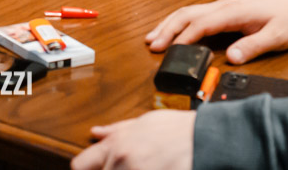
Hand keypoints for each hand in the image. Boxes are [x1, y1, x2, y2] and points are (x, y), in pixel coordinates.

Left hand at [71, 110, 194, 169]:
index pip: (80, 165)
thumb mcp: (144, 123)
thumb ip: (116, 131)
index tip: (94, 168)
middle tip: (129, 165)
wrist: (207, 141)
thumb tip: (96, 133)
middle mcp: (121, 165)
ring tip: (145, 166)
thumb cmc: (178, 130)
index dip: (87, 168)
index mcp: (115, 147)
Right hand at [145, 0, 287, 63]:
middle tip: (152, 45)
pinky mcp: (221, 10)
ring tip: (152, 37)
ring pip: (187, 12)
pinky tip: (170, 30)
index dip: (185, 36)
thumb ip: (253, 46)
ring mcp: (221, 6)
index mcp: (234, 11)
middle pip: (187, 14)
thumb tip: (231, 57)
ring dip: (168, 23)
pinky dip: (178, 21)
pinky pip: (194, 13)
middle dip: (167, 28)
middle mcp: (223, 6)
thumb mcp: (277, 36)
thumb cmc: (287, 19)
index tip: (171, 50)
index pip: (202, 23)